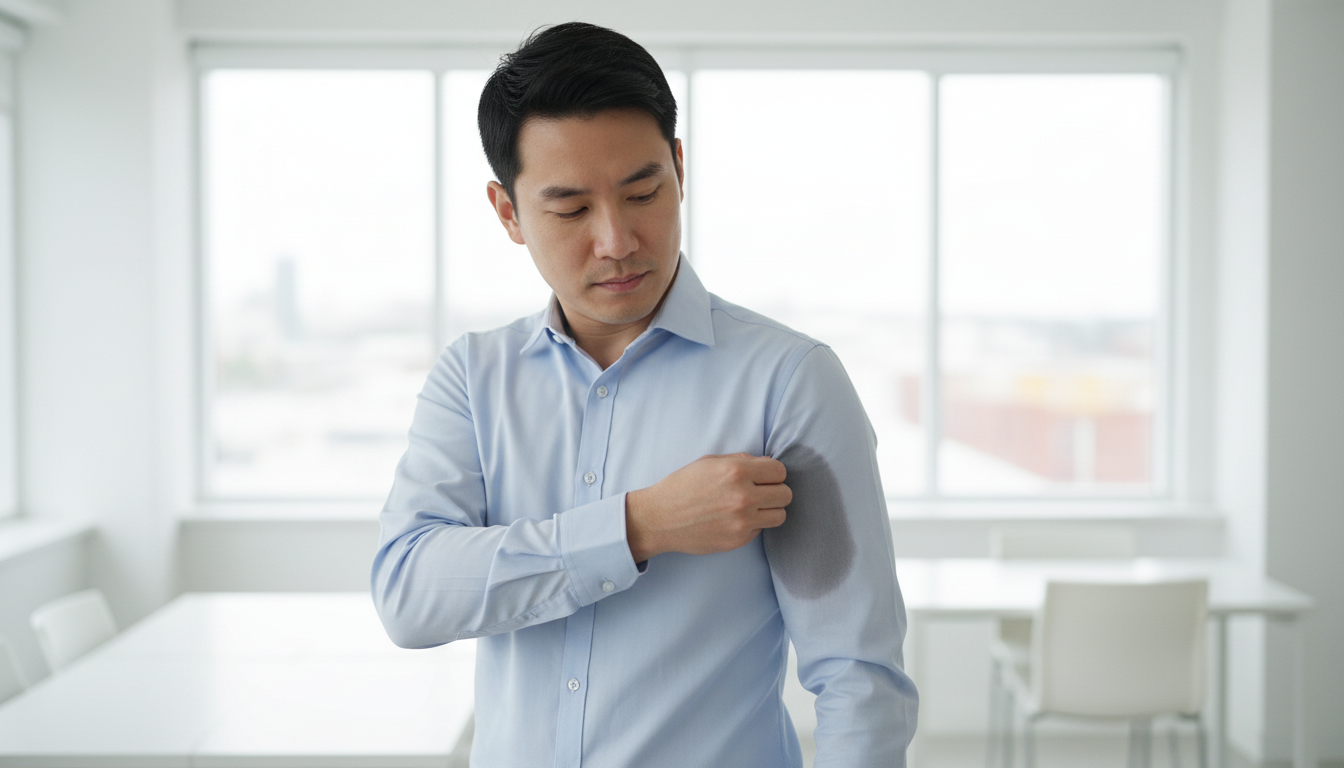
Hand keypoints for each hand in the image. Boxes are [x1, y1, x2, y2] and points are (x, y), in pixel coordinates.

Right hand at [625, 453, 790, 561]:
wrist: (660, 518)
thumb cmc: (683, 487)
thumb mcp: (710, 462)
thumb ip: (741, 461)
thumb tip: (767, 465)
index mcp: (736, 471)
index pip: (780, 471)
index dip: (773, 473)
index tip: (764, 477)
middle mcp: (743, 496)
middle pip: (785, 494)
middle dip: (775, 491)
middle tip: (760, 492)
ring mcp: (742, 521)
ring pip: (780, 515)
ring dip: (770, 510)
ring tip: (753, 507)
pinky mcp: (738, 540)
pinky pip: (761, 529)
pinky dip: (754, 524)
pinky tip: (735, 519)